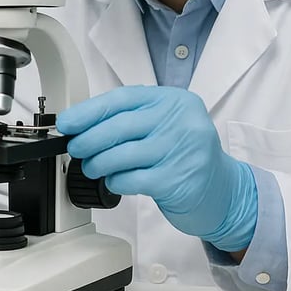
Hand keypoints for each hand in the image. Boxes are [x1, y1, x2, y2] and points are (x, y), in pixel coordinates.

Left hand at [57, 86, 258, 251]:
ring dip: (98, 163)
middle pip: (120, 126)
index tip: (67, 123)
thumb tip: (81, 125)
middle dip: (88, 139)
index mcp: (173, 101)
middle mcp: (181, 121)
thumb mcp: (164, 125)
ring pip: (122, 154)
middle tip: (75, 148)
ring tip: (92, 168)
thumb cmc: (183, 156)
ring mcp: (182, 150)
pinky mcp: (178, 180)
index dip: (88, 111)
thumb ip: (132, 120)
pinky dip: (115, 181)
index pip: (123, 99)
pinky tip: (114, 181)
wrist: (223, 191)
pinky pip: (132, 179)